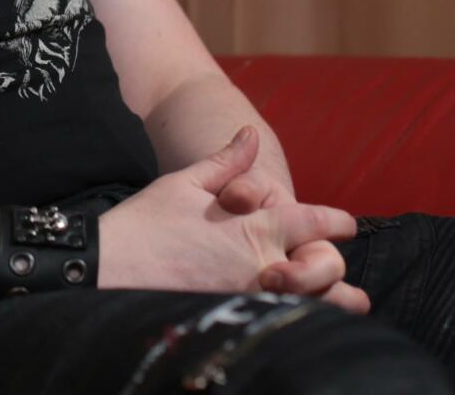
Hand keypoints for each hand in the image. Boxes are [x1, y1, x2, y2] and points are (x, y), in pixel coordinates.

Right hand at [98, 126, 366, 312]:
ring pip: (306, 304)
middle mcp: (257, 264)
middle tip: (342, 273)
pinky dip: (290, 317)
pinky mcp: (229, 317)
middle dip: (334, 270)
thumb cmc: (144, 221)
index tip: (347, 224)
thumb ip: (225, 162)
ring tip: (336, 304)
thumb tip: (250, 135)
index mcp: (251, 227)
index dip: (335, 222)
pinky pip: (274, 320)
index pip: (311, 223)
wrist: (107, 266)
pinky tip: (292, 315)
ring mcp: (245, 296)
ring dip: (323, 301)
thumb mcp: (184, 182)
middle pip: (321, 271)